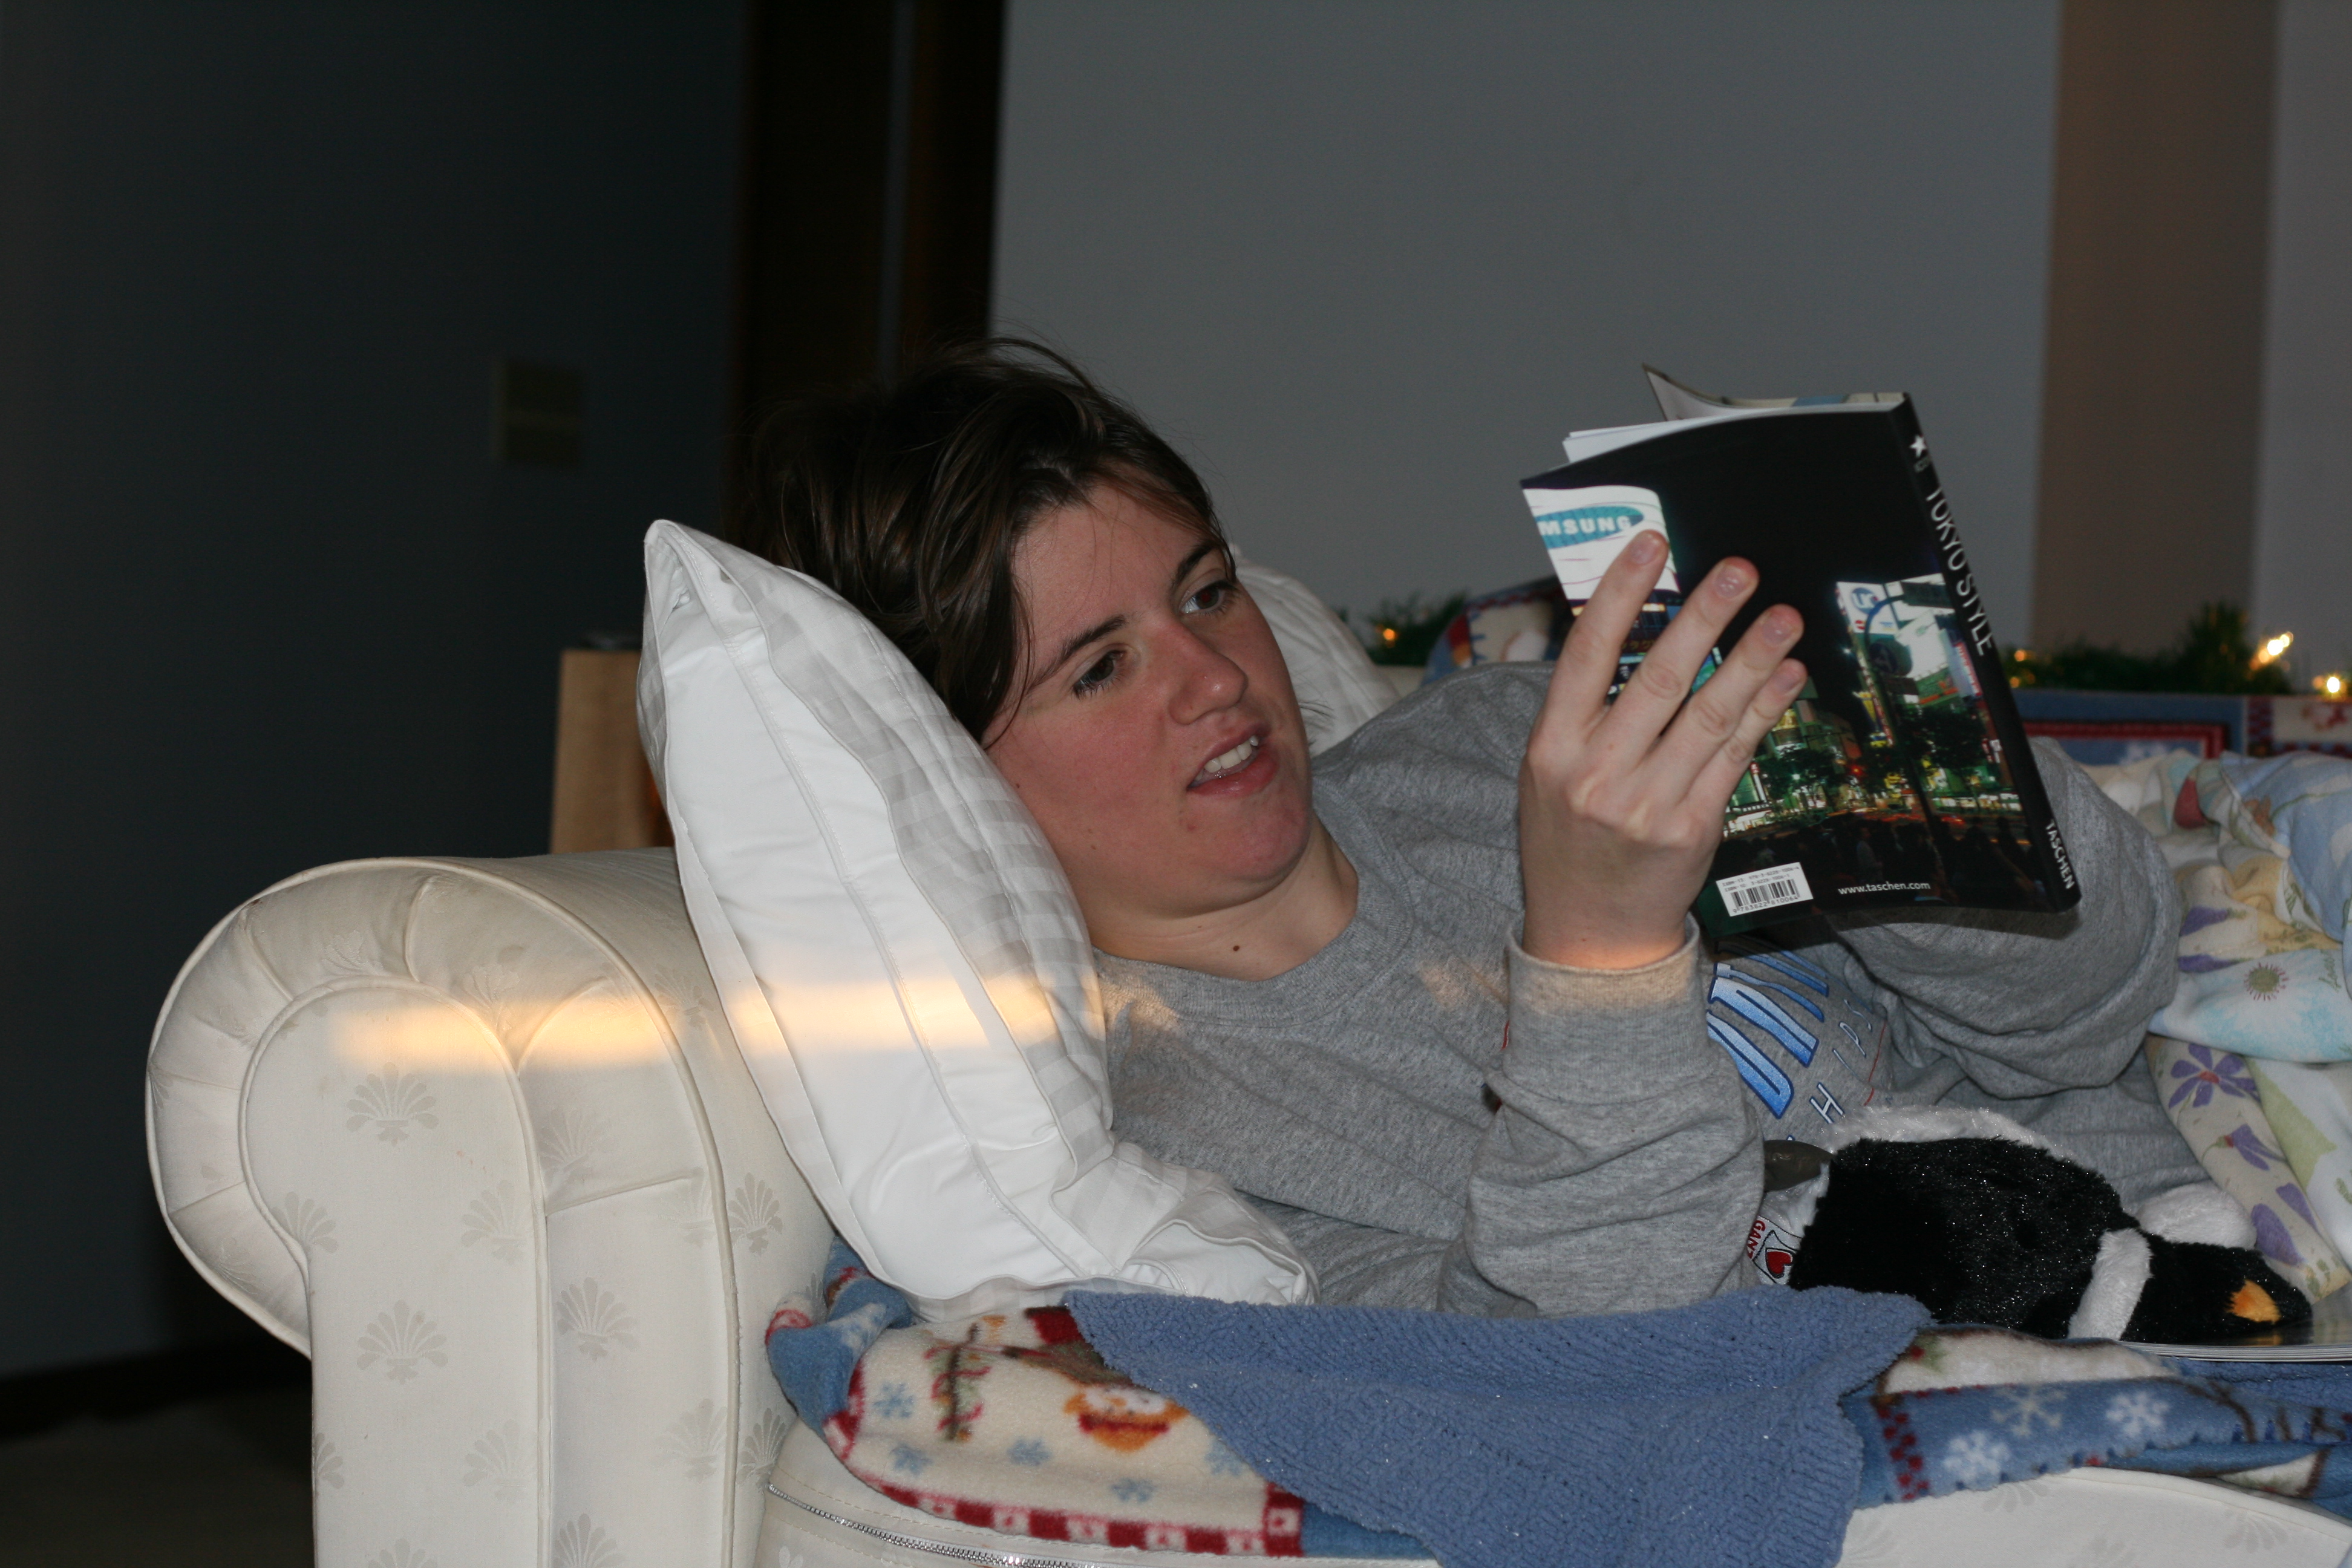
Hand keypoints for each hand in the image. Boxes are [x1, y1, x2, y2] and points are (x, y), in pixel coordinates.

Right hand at [1518, 531, 1805, 968]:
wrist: (1587, 934)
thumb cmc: (1569, 839)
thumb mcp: (1550, 771)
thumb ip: (1585, 709)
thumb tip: (1633, 628)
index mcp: (1551, 747)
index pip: (1586, 655)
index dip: (1620, 595)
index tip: (1651, 545)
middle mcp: (1596, 772)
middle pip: (1657, 678)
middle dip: (1704, 617)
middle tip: (1740, 569)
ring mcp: (1647, 803)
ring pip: (1708, 716)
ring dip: (1751, 659)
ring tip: (1782, 616)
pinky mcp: (1692, 829)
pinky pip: (1736, 757)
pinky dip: (1764, 711)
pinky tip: (1785, 677)